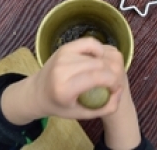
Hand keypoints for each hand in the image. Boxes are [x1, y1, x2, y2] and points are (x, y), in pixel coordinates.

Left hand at [0, 38, 125, 124]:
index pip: (97, 77)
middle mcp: (62, 69)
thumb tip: (120, 92)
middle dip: (113, 73)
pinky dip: (99, 50)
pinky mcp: (65, 47)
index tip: (116, 88)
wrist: (37, 92)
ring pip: (96, 53)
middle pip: (99, 64)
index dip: (113, 81)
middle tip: (113, 82)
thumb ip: (105, 107)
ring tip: (106, 73)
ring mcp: (63, 55)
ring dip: (107, 63)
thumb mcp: (82, 114)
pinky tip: (99, 60)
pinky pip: (90, 43)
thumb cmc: (60, 105)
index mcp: (65, 88)